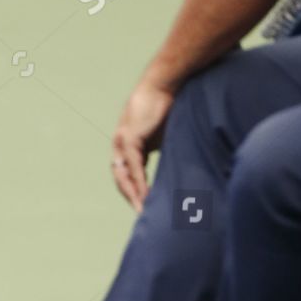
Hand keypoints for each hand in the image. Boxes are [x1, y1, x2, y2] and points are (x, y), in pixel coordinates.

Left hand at [110, 78, 174, 210]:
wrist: (166, 84)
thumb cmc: (171, 105)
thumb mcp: (167, 135)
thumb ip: (167, 152)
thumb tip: (180, 170)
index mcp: (130, 145)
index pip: (128, 174)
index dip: (135, 190)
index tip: (145, 206)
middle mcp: (121, 145)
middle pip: (122, 179)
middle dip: (132, 198)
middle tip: (143, 216)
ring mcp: (123, 141)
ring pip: (125, 176)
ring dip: (134, 195)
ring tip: (144, 212)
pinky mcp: (130, 138)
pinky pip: (133, 166)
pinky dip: (140, 182)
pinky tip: (146, 196)